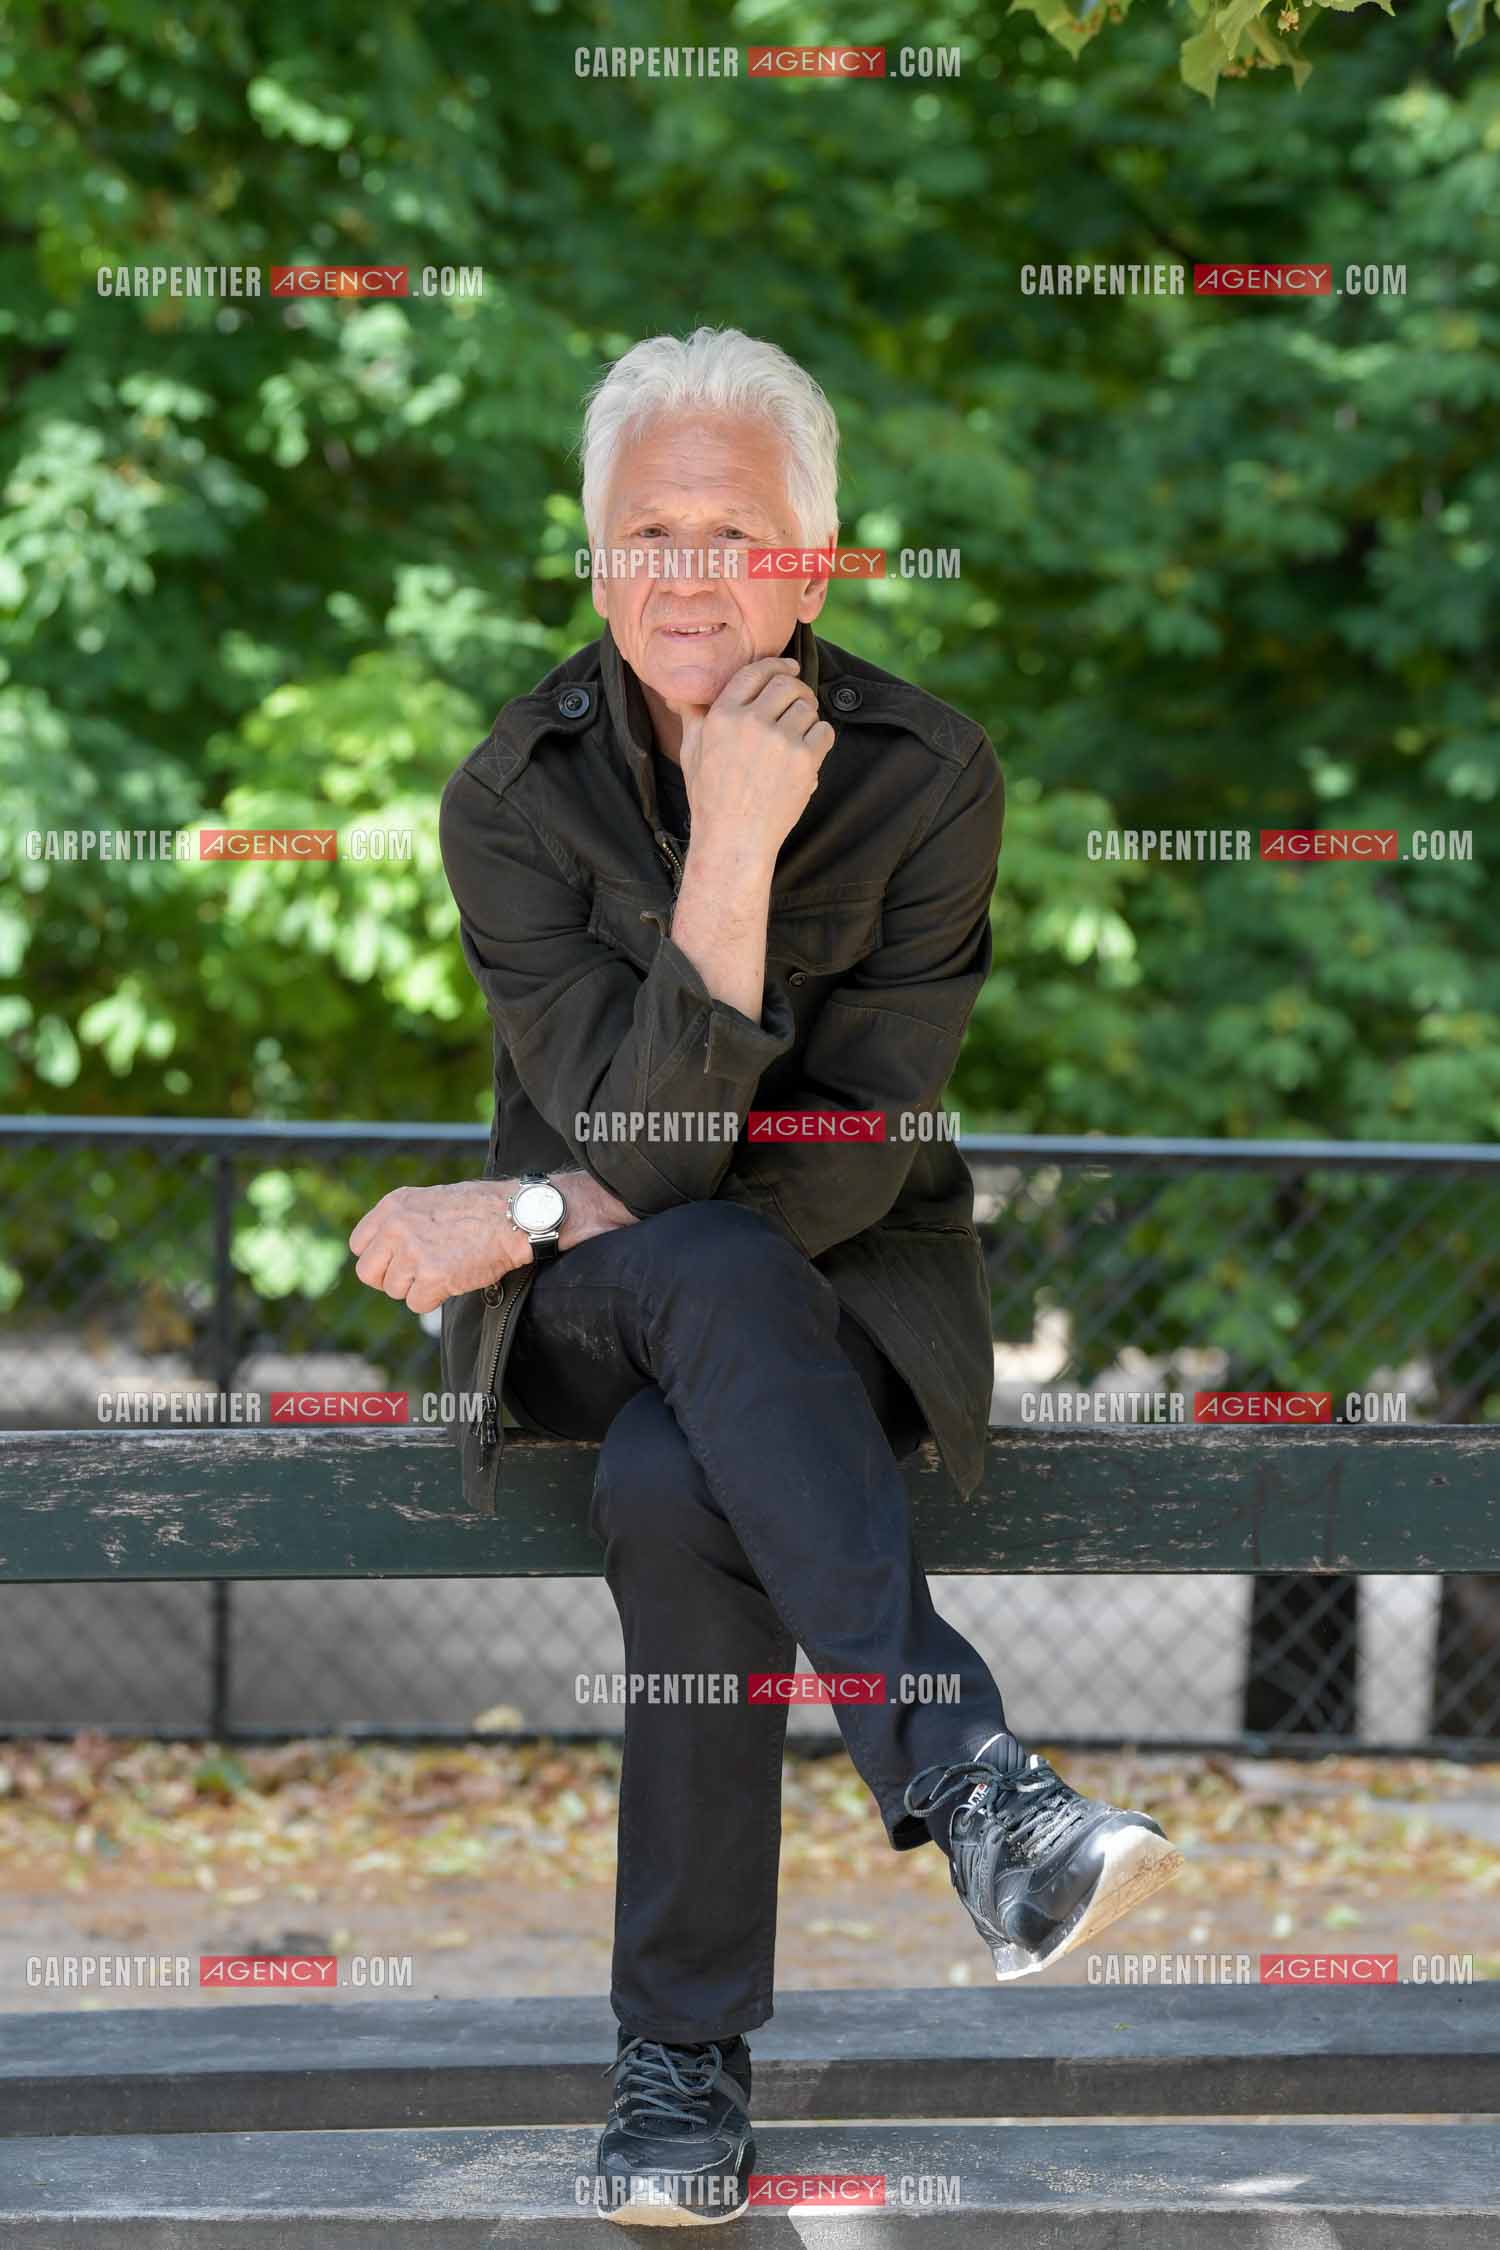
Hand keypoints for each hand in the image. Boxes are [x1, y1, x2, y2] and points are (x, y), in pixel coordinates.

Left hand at [349, 1171, 638, 1313]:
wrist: (516, 1218)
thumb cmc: (482, 1209)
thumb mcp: (432, 1200)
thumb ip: (404, 1221)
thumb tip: (387, 1251)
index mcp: (394, 1205)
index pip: (359, 1245)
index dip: (380, 1258)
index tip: (399, 1262)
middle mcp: (397, 1227)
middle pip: (368, 1273)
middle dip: (392, 1279)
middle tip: (419, 1274)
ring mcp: (412, 1252)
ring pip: (394, 1291)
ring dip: (417, 1288)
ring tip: (445, 1270)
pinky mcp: (431, 1276)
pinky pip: (416, 1304)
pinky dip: (434, 1299)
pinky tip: (454, 1280)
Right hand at [680, 655, 835, 862]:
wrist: (734, 839)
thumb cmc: (710, 798)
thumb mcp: (692, 753)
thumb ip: (692, 717)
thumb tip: (676, 694)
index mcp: (722, 716)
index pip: (754, 672)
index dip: (776, 665)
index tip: (788, 668)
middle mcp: (751, 723)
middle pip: (786, 685)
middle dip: (797, 689)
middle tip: (800, 701)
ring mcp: (780, 741)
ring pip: (808, 707)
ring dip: (808, 716)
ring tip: (799, 734)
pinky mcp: (804, 760)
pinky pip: (824, 731)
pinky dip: (820, 738)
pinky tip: (809, 751)